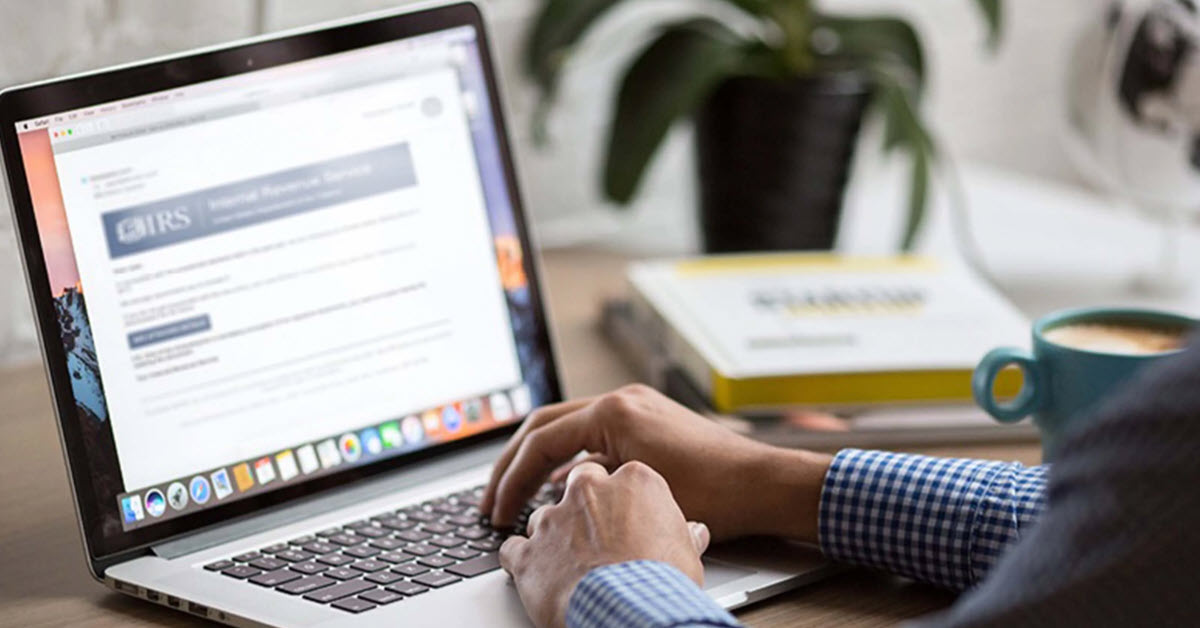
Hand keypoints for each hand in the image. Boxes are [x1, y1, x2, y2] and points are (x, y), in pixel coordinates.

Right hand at [482, 384, 832, 541]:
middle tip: (492, 500)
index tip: (497, 510)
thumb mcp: (637, 492)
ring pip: (568, 428)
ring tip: (519, 496)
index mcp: (614, 411)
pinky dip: (571, 460)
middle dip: (513, 464)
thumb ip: (587, 486)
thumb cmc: (713, 493)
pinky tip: (563, 490)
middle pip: (545, 425)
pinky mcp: (648, 420)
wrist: (763, 484)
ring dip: (540, 460)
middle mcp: (623, 400)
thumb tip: (551, 495)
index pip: (541, 440)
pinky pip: (594, 435)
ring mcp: (636, 406)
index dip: (511, 479)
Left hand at [499, 461, 710, 627]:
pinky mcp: (528, 552)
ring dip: (553, 537)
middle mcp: (589, 491)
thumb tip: (693, 533)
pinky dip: (522, 561)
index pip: (620, 476)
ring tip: (569, 564)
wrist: (631, 611)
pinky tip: (536, 575)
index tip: (624, 516)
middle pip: (578, 486)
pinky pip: (514, 549)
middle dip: (583, 507)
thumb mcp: (687, 552)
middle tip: (594, 534)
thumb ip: (683, 534)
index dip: (622, 500)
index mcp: (633, 481)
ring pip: (544, 517)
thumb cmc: (663, 581)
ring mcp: (554, 519)